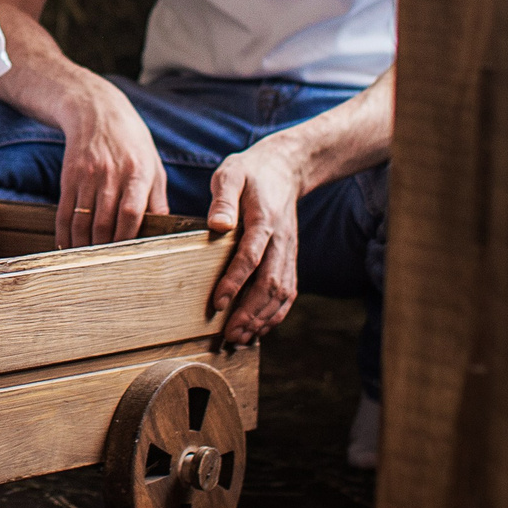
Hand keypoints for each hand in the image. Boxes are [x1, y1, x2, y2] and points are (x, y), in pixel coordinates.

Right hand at [56, 80, 167, 248]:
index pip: (131, 212)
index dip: (126, 238)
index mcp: (138, 173)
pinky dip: (64, 233)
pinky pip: (64, 211)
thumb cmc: (132, 143)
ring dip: (82, 246)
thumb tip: (164, 232)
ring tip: (85, 264)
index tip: (127, 259)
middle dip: (103, 249)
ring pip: (82, 220)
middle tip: (104, 272)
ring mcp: (88, 175)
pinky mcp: (69, 176)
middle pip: (104, 221)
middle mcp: (112, 174)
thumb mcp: (154, 165)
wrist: (96, 111)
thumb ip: (158, 199)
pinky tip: (66, 246)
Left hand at [205, 140, 305, 347]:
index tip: (218, 303)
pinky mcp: (289, 258)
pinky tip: (259, 328)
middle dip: (250, 312)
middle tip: (230, 333)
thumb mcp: (231, 174)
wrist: (286, 169)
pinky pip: (288, 291)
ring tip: (240, 337)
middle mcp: (281, 240)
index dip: (235, 282)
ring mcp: (288, 251)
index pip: (251, 256)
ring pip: (282, 292)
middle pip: (270, 283)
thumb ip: (223, 198)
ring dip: (263, 318)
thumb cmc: (251, 173)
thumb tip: (218, 225)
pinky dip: (275, 314)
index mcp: (264, 220)